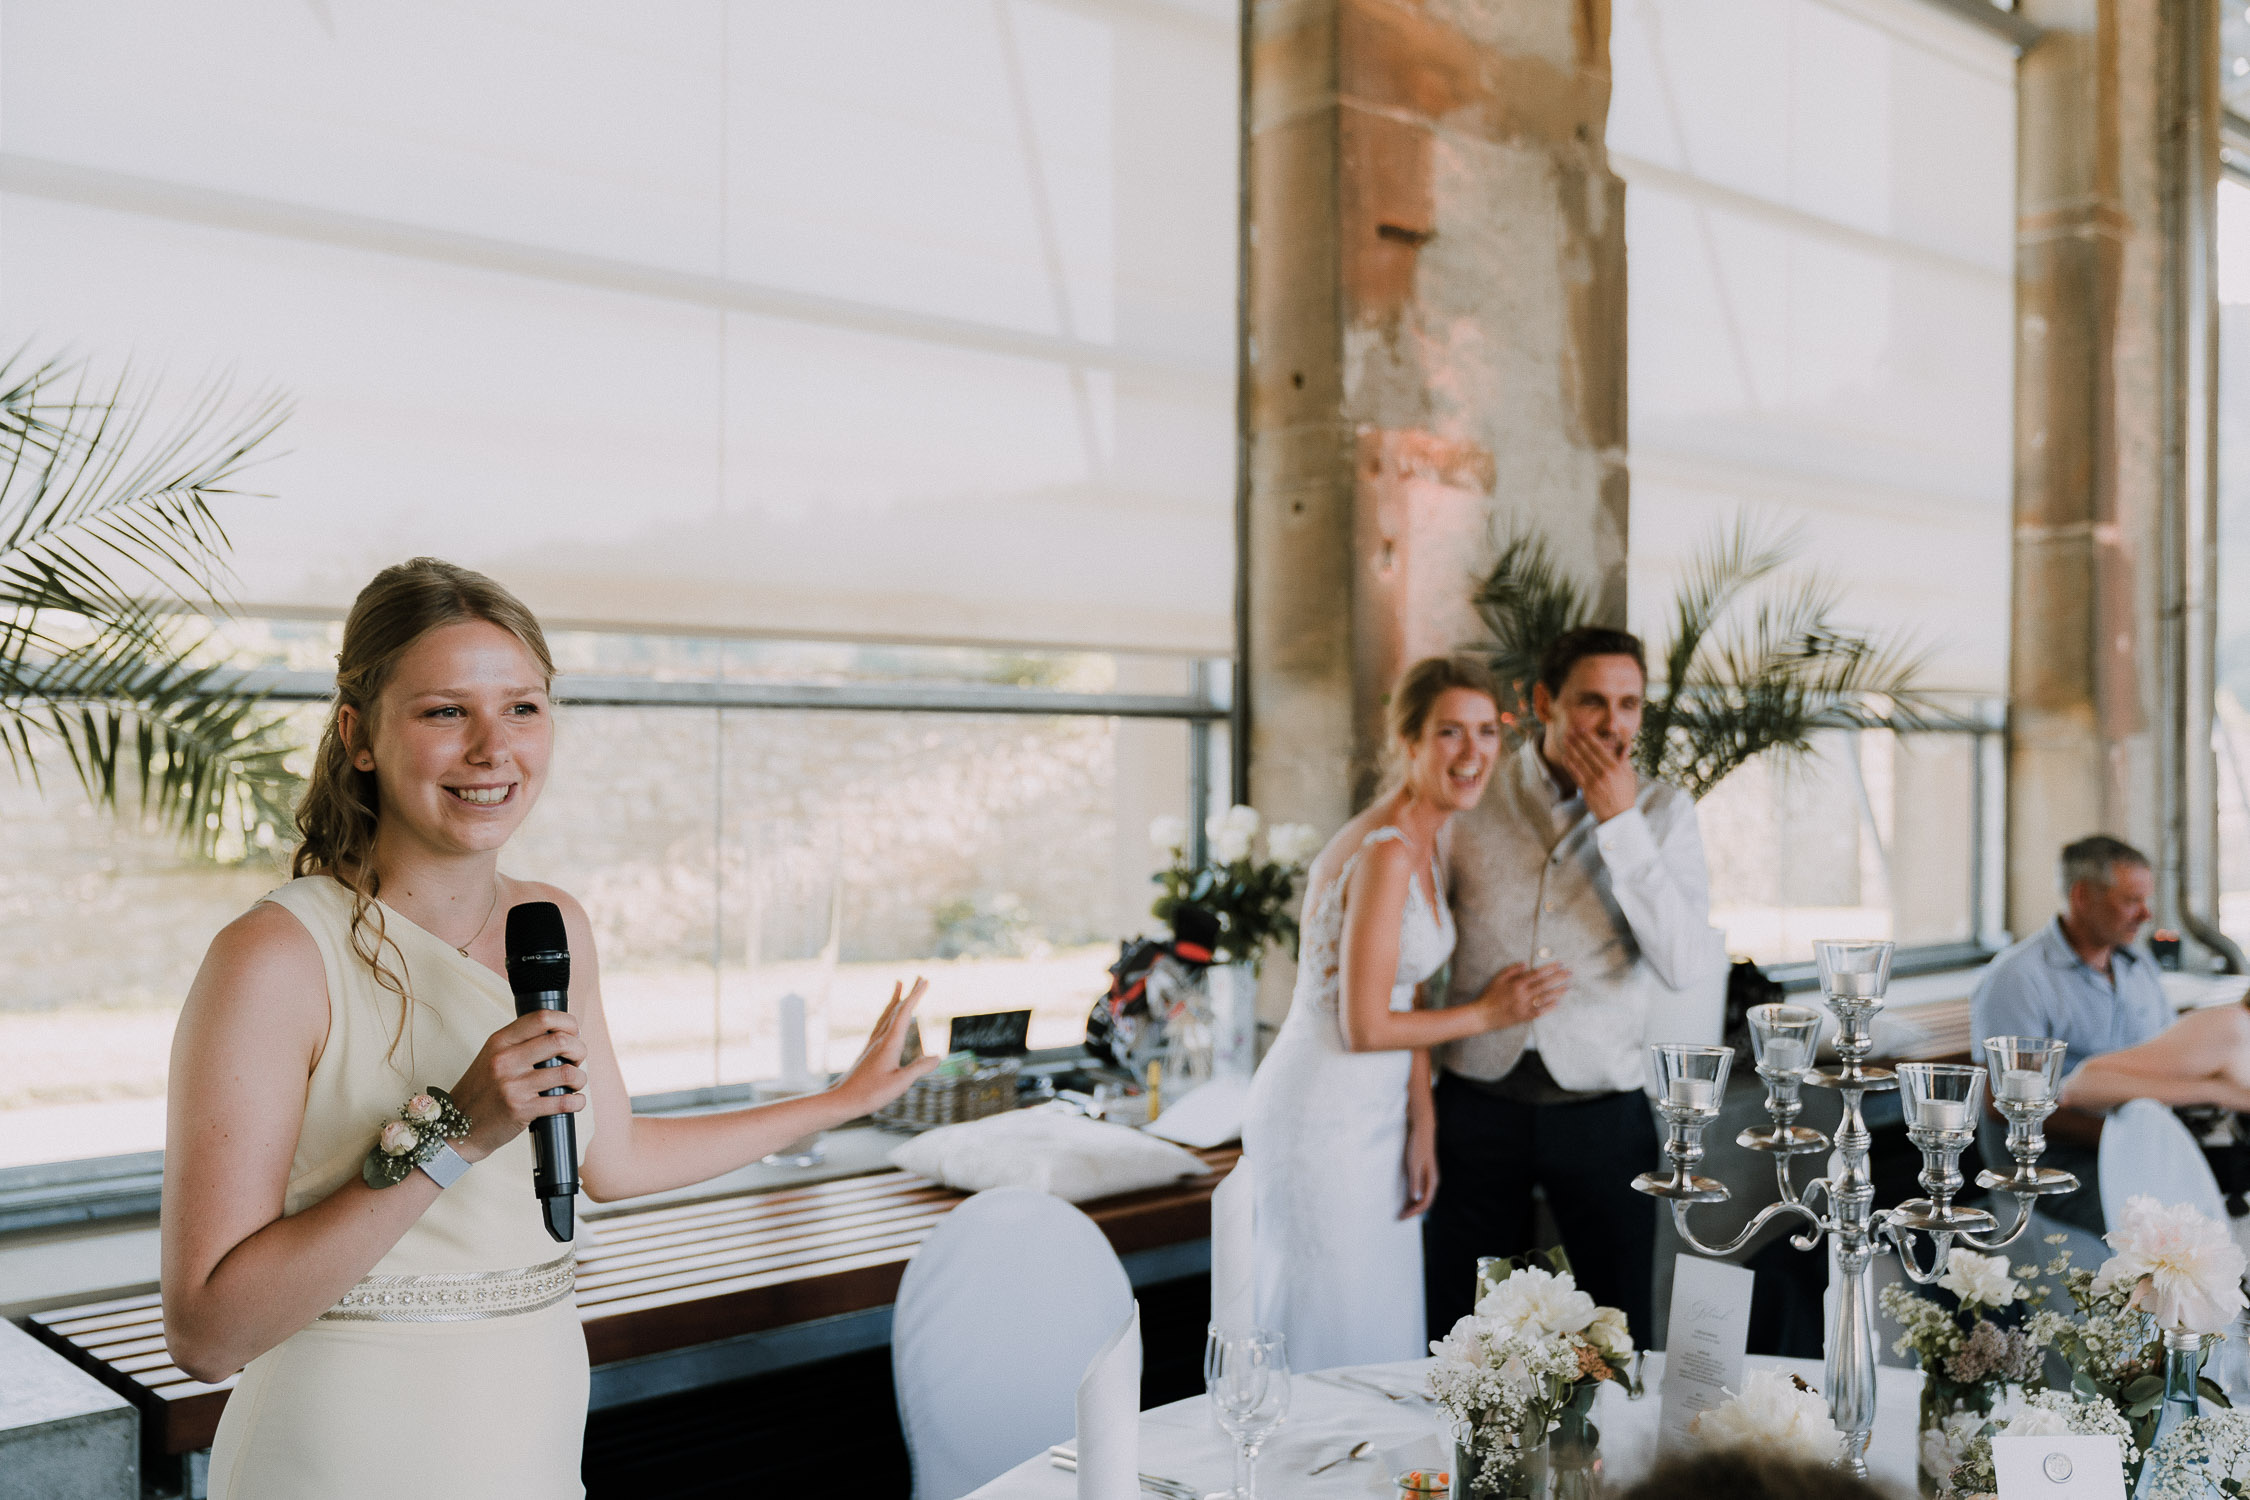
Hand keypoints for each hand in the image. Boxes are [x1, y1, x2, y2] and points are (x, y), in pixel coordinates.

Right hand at [447, 1010, 588, 1162]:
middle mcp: (505, 1060)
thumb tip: (562, 1034)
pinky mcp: (521, 1110)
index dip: (567, 1022)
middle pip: (560, 1041)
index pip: (542, 1018)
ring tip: (575, 1083)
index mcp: (500, 1042)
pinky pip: (562, 1102)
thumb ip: (520, 1044)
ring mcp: (513, 1085)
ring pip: (566, 1072)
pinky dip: (577, 1102)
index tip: (574, 1032)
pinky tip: (575, 1101)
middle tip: (577, 1059)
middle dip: (579, 1049)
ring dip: (580, 1078)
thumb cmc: (481, 1092)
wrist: (456, 1128)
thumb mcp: (491, 1058)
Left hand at [832, 979, 942, 1117]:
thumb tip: (937, 1057)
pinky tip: (887, 1019)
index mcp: (889, 1043)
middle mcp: (880, 1039)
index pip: (905, 1013)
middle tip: (918, 978)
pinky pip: (880, 1025)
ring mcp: (872, 1045)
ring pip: (886, 1015)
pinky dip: (887, 1014)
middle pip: (896, 1010)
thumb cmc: (870, 1094)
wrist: (841, 1100)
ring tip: (898, 987)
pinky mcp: (868, 1052)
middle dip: (908, 993)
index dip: (915, 996)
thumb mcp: (900, 1084)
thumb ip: (919, 1069)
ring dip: (895, 1000)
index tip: (924, 981)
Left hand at [1400, 1114, 1438, 1219]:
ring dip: (1413, 1206)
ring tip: (1402, 1211)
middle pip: (1425, 1202)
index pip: (1425, 1203)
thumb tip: (1416, 1199)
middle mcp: (1432, 1181)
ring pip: (1423, 1197)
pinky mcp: (1424, 1174)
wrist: (1422, 1131)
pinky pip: (1420, 1190)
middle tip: (1400, 1217)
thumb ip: (1416, 1182)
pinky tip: (1406, 1200)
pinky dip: (1413, 1198)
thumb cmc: (1418, 1147)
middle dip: (1413, 1212)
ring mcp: (1429, 1178)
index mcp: (1432, 1181)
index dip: (1414, 1212)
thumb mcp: (1414, 1165)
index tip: (1403, 1216)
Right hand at [1473, 961, 1569, 1029]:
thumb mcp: (1498, 978)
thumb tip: (1525, 964)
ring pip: (1546, 997)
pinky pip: (1541, 1011)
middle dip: (1559, 978)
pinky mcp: (1525, 1016)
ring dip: (1558, 991)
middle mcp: (1523, 994)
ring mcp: (1525, 1006)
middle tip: (1569, 973)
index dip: (1550, 968)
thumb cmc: (1490, 995)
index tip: (1559, 964)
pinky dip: (1550, 1007)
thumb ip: (1512, 970)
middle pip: (1545, 984)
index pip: (1538, 973)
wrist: (1484, 1015)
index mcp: (1517, 983)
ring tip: (1568, 987)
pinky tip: (1558, 1003)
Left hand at [1553, 726, 1637, 822]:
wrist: (1619, 816)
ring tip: (1565, 740)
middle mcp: (1605, 772)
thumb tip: (1626, 745)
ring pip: (1580, 761)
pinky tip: (1565, 756)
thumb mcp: (1629, 776)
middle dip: (1578, 740)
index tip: (1582, 730)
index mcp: (1616, 767)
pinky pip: (1576, 774)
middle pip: (1588, 752)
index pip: (1600, 748)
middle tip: (1570, 731)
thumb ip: (1625, 760)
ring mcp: (1595, 781)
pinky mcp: (1587, 789)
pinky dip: (1570, 764)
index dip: (1589, 738)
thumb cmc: (1625, 794)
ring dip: (1571, 749)